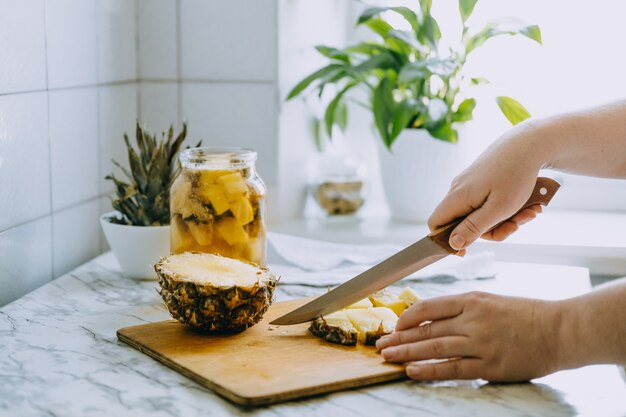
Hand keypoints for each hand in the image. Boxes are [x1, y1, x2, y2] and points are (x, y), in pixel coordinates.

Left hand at [376, 292, 562, 381]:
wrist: (560, 329)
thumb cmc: (526, 314)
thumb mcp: (490, 300)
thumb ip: (462, 308)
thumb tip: (431, 319)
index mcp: (471, 300)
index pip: (428, 307)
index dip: (406, 318)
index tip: (394, 325)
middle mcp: (472, 320)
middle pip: (426, 329)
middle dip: (399, 337)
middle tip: (380, 344)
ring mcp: (480, 343)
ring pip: (434, 348)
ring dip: (407, 353)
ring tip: (387, 356)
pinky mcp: (490, 366)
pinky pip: (452, 368)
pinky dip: (429, 370)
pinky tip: (412, 371)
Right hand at [428, 123, 545, 251]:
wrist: (528, 143)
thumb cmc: (514, 175)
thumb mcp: (498, 209)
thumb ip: (473, 228)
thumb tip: (452, 244)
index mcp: (457, 197)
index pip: (436, 224)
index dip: (447, 240)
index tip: (466, 251)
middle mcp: (459, 190)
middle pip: (464, 223)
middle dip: (492, 230)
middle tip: (516, 226)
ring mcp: (470, 185)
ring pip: (480, 214)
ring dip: (506, 219)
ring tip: (530, 212)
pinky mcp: (481, 182)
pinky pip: (489, 203)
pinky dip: (507, 208)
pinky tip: (528, 204)